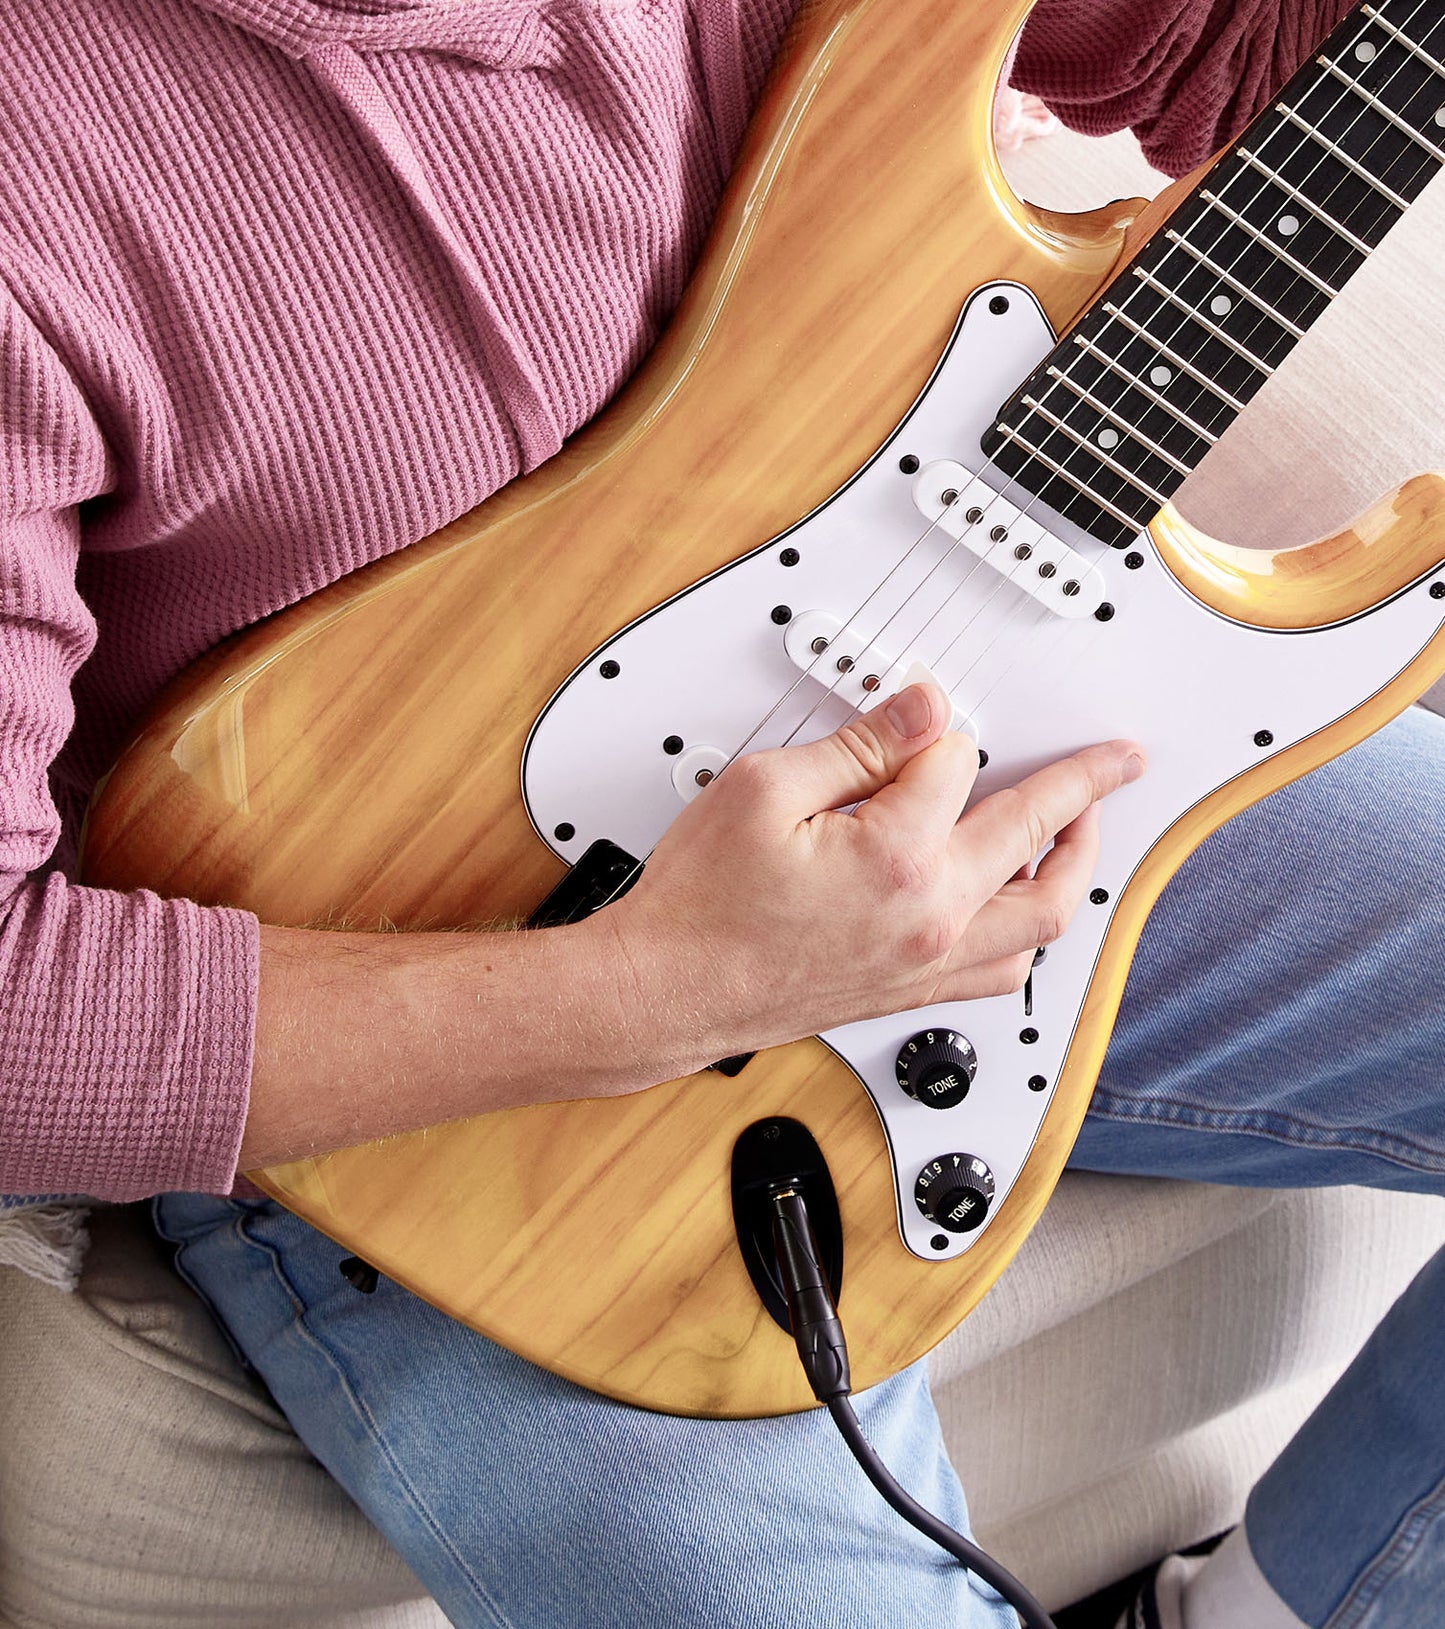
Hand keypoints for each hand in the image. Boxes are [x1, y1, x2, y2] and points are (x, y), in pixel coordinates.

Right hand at [601, 682, 1143, 1069]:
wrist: (669, 989)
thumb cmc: (702, 903)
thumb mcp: (765, 790)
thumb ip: (858, 745)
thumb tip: (922, 709)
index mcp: (896, 854)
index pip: (953, 761)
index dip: (928, 730)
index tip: (912, 721)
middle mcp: (929, 915)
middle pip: (1034, 833)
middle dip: (1082, 784)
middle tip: (1116, 761)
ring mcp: (927, 962)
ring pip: (1042, 916)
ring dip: (1075, 866)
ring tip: (1083, 830)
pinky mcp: (912, 993)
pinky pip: (1005, 972)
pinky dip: (1031, 936)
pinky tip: (1024, 911)